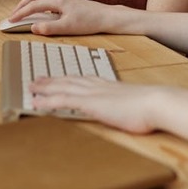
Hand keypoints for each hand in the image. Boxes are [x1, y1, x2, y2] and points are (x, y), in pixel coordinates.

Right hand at [7, 0, 114, 34]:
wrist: (106, 16)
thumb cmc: (89, 22)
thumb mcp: (68, 28)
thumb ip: (49, 28)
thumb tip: (33, 27)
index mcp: (58, 1)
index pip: (33, 5)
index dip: (20, 13)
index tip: (11, 20)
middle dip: (21, 4)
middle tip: (13, 15)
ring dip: (29, 2)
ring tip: (23, 13)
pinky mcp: (67, 0)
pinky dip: (38, 3)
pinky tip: (39, 12)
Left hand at [30, 77, 160, 133]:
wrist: (156, 103)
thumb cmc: (151, 107)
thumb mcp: (136, 104)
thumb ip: (127, 105)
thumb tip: (128, 110)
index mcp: (108, 85)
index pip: (83, 79)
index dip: (68, 78)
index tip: (59, 78)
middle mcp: (98, 86)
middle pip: (69, 80)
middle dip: (52, 80)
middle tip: (37, 79)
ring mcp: (93, 93)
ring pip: (62, 88)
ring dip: (45, 87)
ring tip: (31, 87)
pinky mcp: (90, 103)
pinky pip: (63, 101)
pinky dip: (47, 101)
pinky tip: (36, 103)